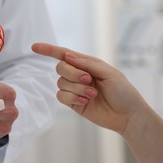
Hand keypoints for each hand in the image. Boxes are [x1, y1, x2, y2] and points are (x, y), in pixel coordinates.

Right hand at [31, 42, 146, 134]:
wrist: (128, 115)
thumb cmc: (123, 91)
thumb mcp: (108, 72)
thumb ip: (86, 64)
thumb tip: (67, 56)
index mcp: (86, 64)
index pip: (63, 54)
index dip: (48, 50)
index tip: (34, 47)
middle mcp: (78, 75)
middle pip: (60, 67)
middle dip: (72, 73)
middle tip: (88, 80)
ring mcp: (74, 89)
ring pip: (60, 83)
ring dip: (76, 88)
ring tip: (92, 95)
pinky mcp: (73, 102)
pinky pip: (61, 96)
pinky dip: (72, 98)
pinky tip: (85, 101)